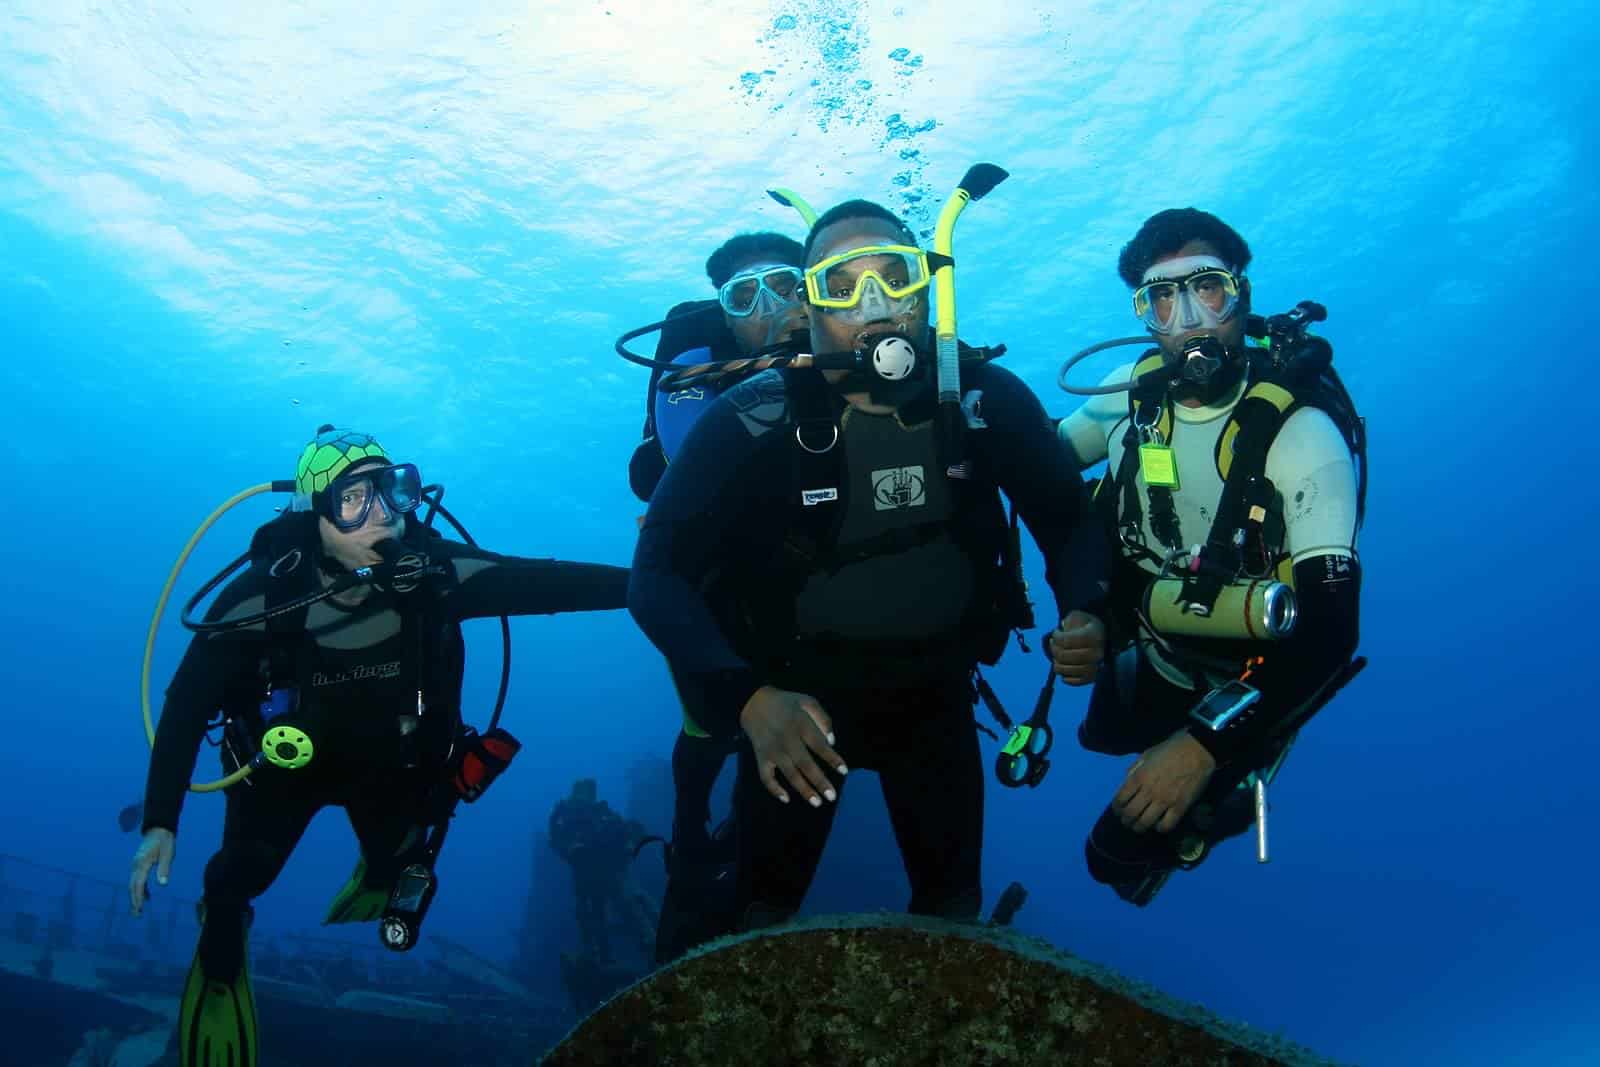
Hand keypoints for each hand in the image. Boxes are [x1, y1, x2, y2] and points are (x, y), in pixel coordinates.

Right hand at [129, 828, 175, 915]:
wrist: (159, 828)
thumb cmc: (165, 841)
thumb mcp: (168, 854)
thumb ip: (164, 868)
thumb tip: (163, 884)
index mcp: (142, 863)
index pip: (138, 885)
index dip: (138, 898)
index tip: (139, 909)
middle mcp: (136, 865)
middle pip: (132, 887)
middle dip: (134, 901)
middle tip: (137, 915)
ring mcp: (136, 865)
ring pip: (133, 884)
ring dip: (136, 896)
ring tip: (139, 910)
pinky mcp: (139, 864)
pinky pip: (137, 879)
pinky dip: (140, 889)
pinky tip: (146, 897)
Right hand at [738, 686, 847, 807]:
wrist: (753, 702)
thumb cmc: (785, 703)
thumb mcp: (807, 702)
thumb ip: (823, 719)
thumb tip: (832, 742)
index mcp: (801, 725)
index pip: (820, 745)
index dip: (832, 759)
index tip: (844, 772)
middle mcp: (787, 740)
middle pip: (806, 764)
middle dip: (820, 782)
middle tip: (832, 796)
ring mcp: (773, 751)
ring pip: (789, 774)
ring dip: (803, 790)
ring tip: (817, 803)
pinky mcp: (761, 757)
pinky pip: (766, 777)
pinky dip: (774, 789)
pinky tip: (785, 799)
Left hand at [1049, 610, 1104, 685]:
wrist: (1101, 638)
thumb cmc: (1086, 626)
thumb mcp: (1079, 616)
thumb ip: (1070, 620)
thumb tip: (1063, 626)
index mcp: (1094, 636)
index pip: (1066, 640)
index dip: (1056, 636)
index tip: (1056, 632)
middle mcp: (1096, 653)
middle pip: (1063, 656)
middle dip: (1053, 649)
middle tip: (1053, 643)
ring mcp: (1095, 667)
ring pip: (1066, 669)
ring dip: (1056, 663)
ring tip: (1056, 656)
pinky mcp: (1092, 678)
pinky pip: (1074, 682)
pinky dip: (1065, 677)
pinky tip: (1064, 668)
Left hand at [1113, 731, 1216, 832]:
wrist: (1197, 750)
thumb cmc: (1170, 749)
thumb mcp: (1146, 755)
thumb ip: (1135, 770)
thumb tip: (1127, 783)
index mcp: (1138, 777)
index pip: (1120, 800)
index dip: (1116, 808)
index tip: (1118, 810)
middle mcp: (1149, 791)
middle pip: (1130, 814)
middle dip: (1125, 820)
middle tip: (1127, 821)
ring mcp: (1165, 801)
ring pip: (1145, 823)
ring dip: (1139, 827)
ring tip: (1139, 827)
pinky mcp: (1180, 807)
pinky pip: (1167, 825)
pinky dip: (1160, 828)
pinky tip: (1159, 825)